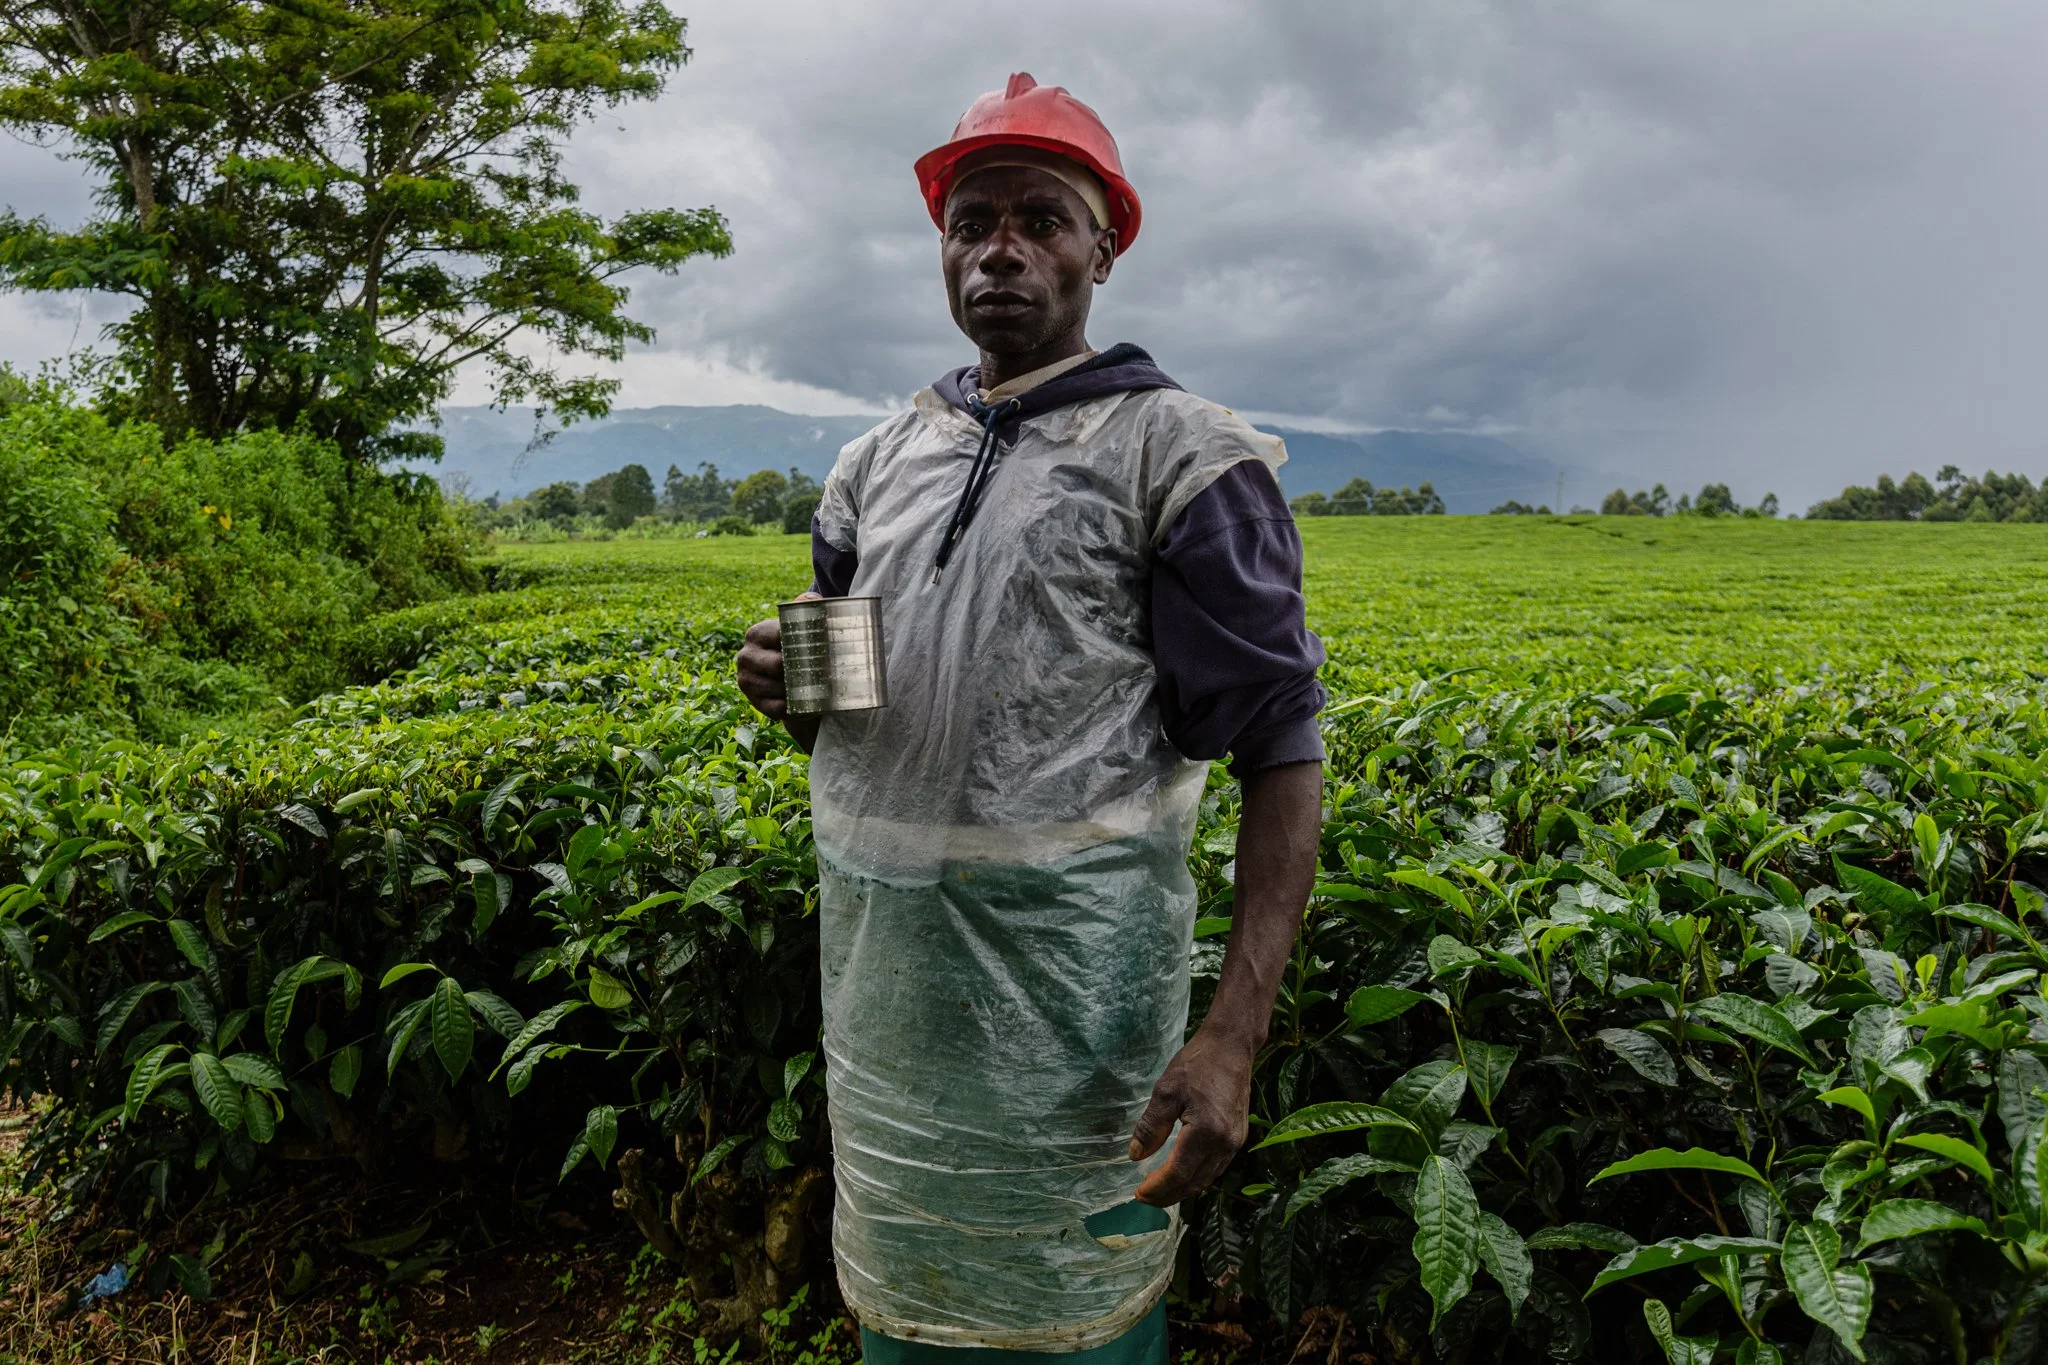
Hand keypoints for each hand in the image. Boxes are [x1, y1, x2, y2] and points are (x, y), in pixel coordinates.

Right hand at [736, 592, 818, 720]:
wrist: (786, 675)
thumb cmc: (795, 646)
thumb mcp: (799, 624)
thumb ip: (805, 606)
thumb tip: (812, 598)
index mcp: (756, 633)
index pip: (780, 638)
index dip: (802, 644)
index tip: (823, 648)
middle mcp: (746, 656)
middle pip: (777, 666)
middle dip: (801, 670)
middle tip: (825, 672)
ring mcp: (747, 680)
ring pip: (778, 689)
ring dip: (799, 692)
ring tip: (821, 690)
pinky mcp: (754, 702)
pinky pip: (777, 708)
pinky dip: (795, 710)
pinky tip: (810, 706)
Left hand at [1128, 1023, 1256, 1206]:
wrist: (1231, 1047)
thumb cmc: (1197, 1064)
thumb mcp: (1166, 1091)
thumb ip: (1150, 1127)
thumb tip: (1136, 1156)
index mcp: (1206, 1132)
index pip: (1178, 1173)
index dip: (1157, 1188)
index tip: (1138, 1193)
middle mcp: (1225, 1143)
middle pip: (1194, 1183)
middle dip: (1168, 1195)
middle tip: (1144, 1197)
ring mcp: (1235, 1142)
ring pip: (1207, 1178)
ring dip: (1182, 1189)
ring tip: (1159, 1190)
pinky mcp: (1237, 1136)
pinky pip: (1216, 1167)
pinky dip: (1196, 1177)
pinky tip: (1182, 1173)